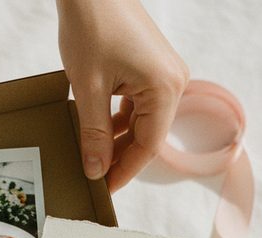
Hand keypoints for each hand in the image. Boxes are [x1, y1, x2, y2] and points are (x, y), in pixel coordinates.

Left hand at [56, 0, 188, 191]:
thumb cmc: (92, 25)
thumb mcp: (88, 88)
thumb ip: (94, 134)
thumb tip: (96, 170)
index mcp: (166, 88)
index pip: (148, 146)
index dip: (124, 171)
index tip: (103, 189)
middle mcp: (173, 81)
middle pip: (147, 136)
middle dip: (120, 158)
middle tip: (94, 178)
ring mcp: (164, 74)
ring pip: (141, 122)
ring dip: (117, 140)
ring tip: (91, 157)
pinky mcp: (151, 68)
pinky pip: (138, 105)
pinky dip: (118, 121)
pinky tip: (97, 131)